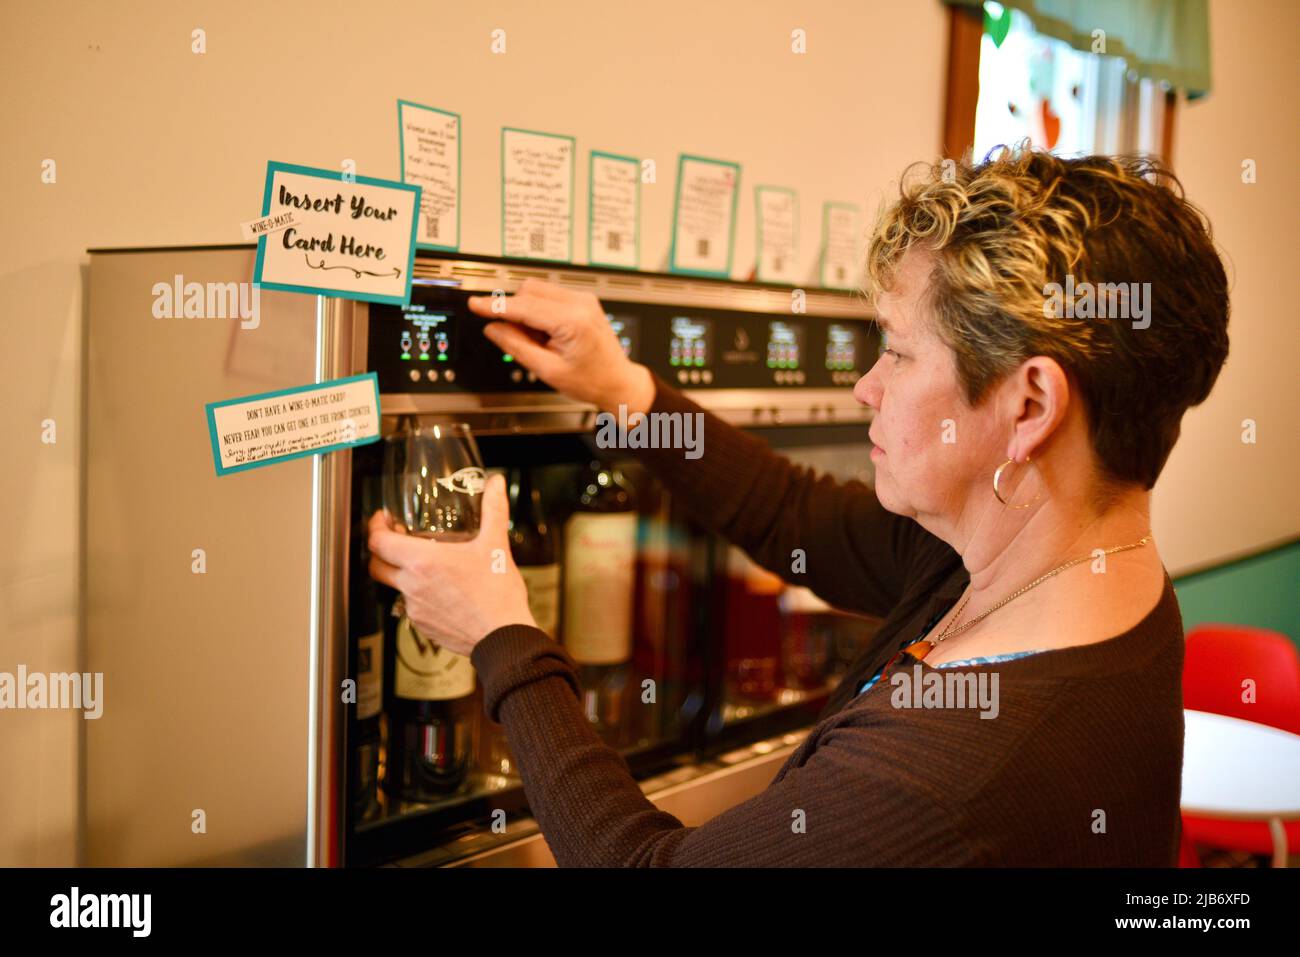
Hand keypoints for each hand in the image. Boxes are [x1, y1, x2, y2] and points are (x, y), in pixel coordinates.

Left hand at [366, 473, 535, 657]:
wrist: (503, 636)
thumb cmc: (497, 595)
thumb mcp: (495, 545)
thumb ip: (493, 510)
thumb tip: (496, 485)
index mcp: (422, 562)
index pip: (379, 542)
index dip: (376, 527)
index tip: (383, 520)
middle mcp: (412, 586)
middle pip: (377, 566)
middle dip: (380, 552)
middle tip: (394, 540)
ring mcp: (415, 609)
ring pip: (396, 587)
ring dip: (403, 575)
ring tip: (425, 566)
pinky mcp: (423, 627)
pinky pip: (411, 607)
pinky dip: (419, 596)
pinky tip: (440, 591)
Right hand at [466, 278, 654, 414]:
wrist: (617, 381)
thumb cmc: (591, 380)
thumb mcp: (547, 370)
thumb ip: (516, 346)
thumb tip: (493, 328)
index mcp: (573, 321)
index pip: (524, 305)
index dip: (495, 305)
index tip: (476, 305)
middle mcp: (580, 303)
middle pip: (528, 290)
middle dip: (515, 311)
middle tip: (521, 340)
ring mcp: (583, 299)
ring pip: (537, 290)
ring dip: (527, 310)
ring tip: (541, 340)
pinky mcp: (582, 300)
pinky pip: (548, 295)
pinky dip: (539, 311)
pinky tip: (548, 333)